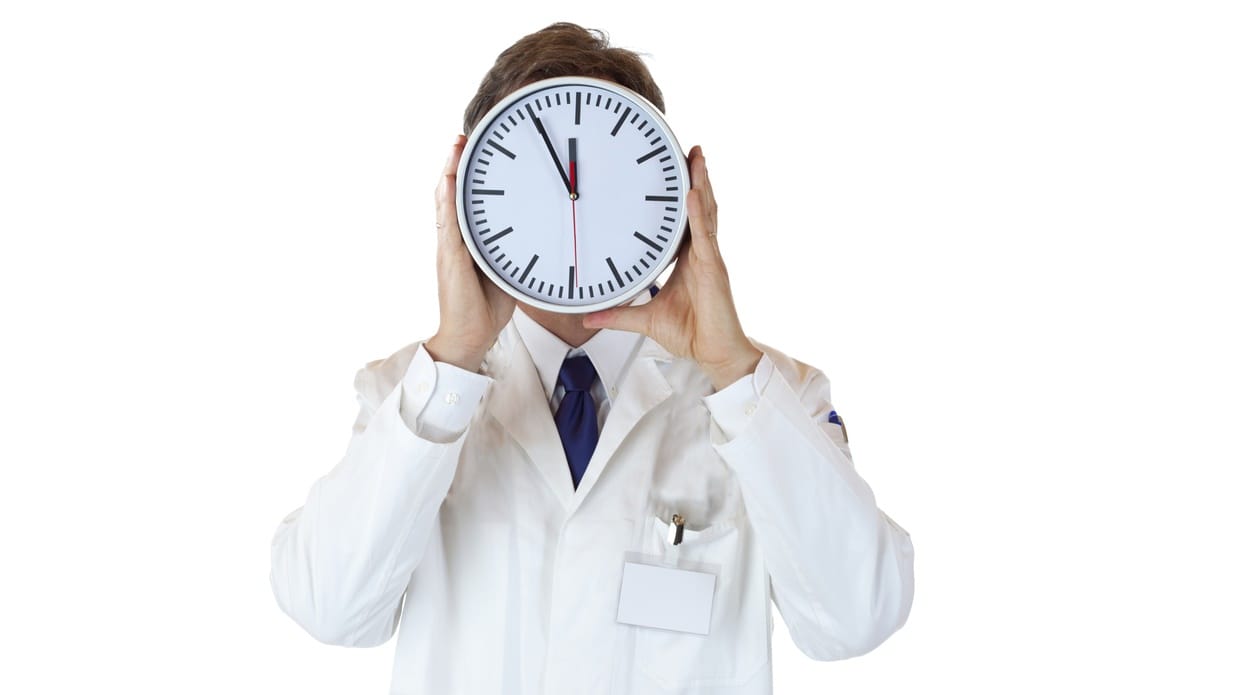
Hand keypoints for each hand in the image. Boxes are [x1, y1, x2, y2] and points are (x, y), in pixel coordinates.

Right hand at [426, 135, 515, 371]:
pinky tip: (448, 180)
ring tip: (455, 145)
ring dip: (449, 172)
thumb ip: (517, 247)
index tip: (476, 147)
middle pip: (452, 192)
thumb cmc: (490, 306)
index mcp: (469, 239)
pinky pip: (447, 224)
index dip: (469, 173)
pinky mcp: (449, 258)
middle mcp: (455, 238)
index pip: (467, 199)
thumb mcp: (510, 269)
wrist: (472, 336)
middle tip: (464, 135)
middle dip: (456, 163)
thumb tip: (546, 229)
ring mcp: (450, 247)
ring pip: (445, 201)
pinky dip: (447, 200)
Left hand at [583, 146, 762, 389]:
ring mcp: (710, 258)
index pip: (684, 220)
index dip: (682, 195)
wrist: (713, 353)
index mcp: (688, 259)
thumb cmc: (690, 334)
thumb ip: (617, 315)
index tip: (674, 170)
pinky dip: (699, 214)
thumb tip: (588, 317)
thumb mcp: (644, 320)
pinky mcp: (713, 269)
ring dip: (701, 184)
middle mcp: (701, 253)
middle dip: (696, 177)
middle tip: (689, 150)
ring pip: (706, 214)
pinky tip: (693, 194)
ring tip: (696, 158)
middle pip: (700, 207)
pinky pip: (705, 236)